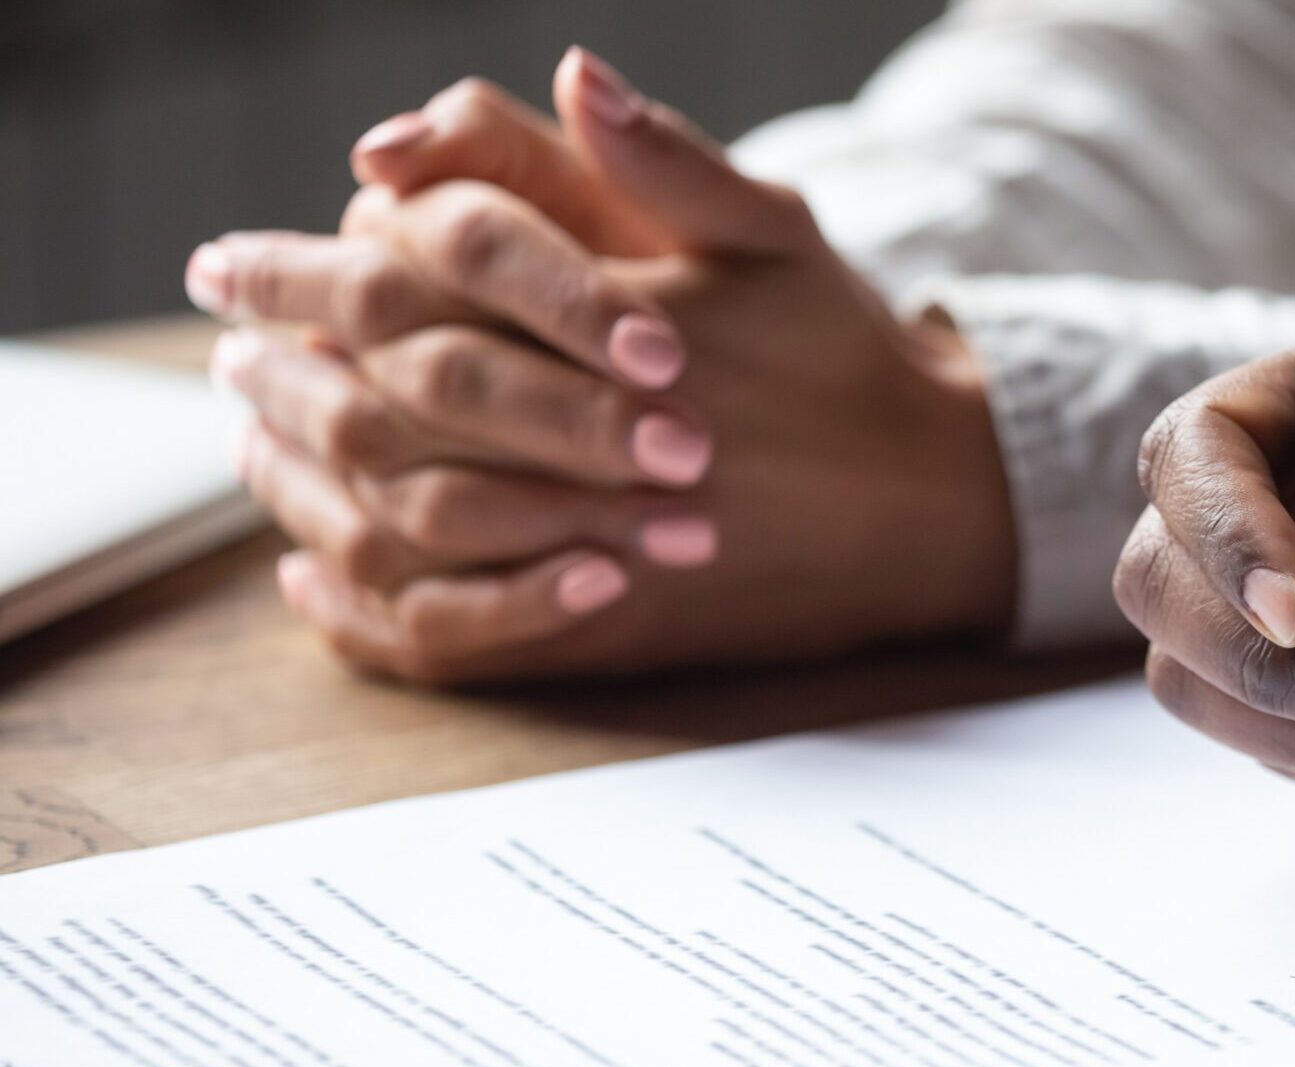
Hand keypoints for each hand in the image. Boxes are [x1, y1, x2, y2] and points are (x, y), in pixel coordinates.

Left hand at [184, 49, 1012, 682]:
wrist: (936, 505)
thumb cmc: (847, 359)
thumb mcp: (774, 231)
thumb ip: (663, 158)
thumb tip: (570, 71)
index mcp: (620, 325)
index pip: (415, 280)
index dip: (301, 269)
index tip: (228, 262)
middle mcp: (597, 438)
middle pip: (381, 401)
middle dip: (280, 367)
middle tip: (224, 342)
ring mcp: (599, 542)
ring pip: (399, 516)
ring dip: (303, 474)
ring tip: (253, 433)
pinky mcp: (610, 627)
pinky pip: (452, 633)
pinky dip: (364, 608)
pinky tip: (314, 576)